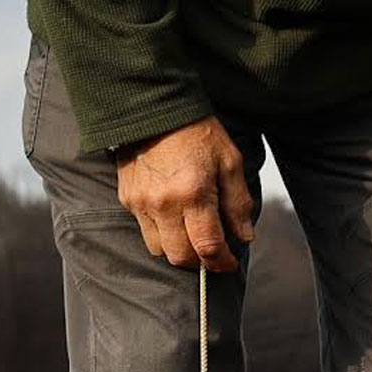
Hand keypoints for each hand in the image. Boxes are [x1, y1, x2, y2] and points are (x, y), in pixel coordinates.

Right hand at [116, 117, 255, 272]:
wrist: (154, 109)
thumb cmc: (196, 133)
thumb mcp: (230, 163)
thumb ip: (238, 203)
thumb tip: (244, 236)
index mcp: (193, 194)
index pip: (207, 247)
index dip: (222, 262)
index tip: (230, 262)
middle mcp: (163, 203)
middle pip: (180, 257)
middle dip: (200, 263)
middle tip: (214, 254)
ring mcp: (141, 203)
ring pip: (159, 249)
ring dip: (179, 250)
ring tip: (193, 236)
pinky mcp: (127, 199)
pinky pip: (145, 231)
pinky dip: (162, 234)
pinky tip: (175, 218)